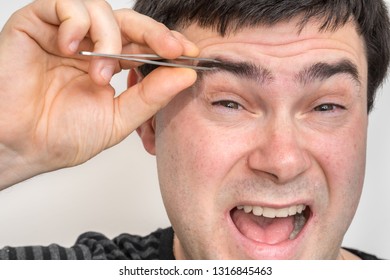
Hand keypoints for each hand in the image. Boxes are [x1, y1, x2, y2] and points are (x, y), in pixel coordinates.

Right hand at [0, 0, 198, 188]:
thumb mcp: (118, 118)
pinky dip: (76, 23)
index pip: (143, 43)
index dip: (167, 44)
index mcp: (109, 65)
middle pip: (129, 22)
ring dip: (109, 39)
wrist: (23, 145)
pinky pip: (65, 4)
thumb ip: (151, 96)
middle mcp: (89, 46)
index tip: (190, 54)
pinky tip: (72, 49)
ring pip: (100, 9)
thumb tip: (186, 75)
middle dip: (155, 33)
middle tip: (173, 49)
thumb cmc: (63, 135)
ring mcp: (65, 34)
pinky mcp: (37, 24)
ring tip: (99, 73)